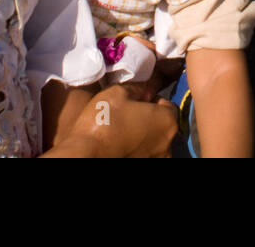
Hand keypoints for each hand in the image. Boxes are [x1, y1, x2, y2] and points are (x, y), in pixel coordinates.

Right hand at [43, 83, 177, 157]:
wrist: (86, 154)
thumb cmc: (103, 121)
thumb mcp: (118, 91)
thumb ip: (139, 87)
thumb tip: (148, 89)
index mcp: (168, 121)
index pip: (167, 104)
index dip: (150, 100)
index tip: (134, 102)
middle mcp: (169, 144)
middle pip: (162, 125)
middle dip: (149, 119)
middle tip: (126, 116)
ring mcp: (157, 159)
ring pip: (154, 142)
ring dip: (144, 136)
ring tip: (122, 132)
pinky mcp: (145, 167)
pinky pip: (146, 154)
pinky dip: (138, 150)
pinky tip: (121, 145)